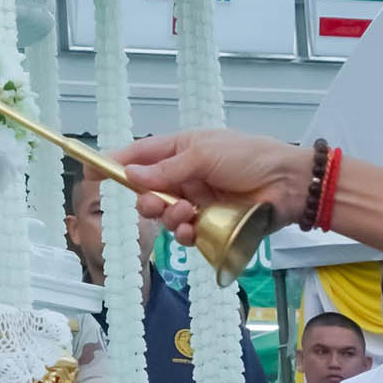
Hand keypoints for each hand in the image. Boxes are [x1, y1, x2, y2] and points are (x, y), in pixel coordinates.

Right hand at [117, 130, 311, 246]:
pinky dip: (185, 233)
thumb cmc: (250, 157)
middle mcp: (186, 175)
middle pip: (149, 190)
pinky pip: (185, 233)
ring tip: (185, 214)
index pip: (142, 155)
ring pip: (165, 214)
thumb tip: (131, 174)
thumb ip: (167, 168)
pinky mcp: (210, 224)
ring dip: (169, 217)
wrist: (289, 185)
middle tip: (151, 205)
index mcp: (183, 150)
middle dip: (146, 199)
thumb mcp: (205, 154)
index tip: (93, 173)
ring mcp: (198, 201)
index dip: (118, 164)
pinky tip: (193, 229)